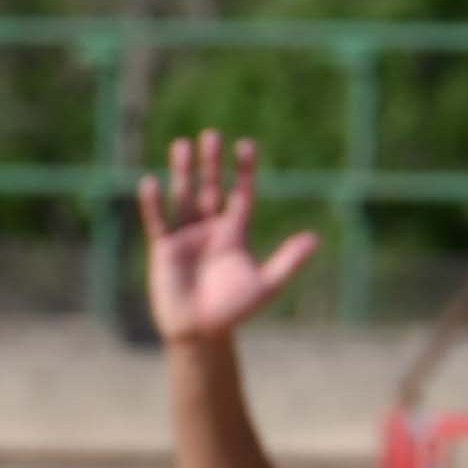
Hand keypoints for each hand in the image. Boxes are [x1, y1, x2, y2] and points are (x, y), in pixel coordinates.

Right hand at [135, 133, 316, 346]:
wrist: (201, 332)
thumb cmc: (234, 309)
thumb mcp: (266, 284)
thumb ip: (288, 260)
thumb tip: (315, 238)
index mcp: (234, 231)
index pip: (240, 193)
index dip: (243, 170)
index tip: (246, 145)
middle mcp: (209, 227)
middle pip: (210, 187)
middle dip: (211, 163)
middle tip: (211, 135)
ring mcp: (186, 235)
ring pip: (184, 196)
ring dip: (183, 172)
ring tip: (182, 144)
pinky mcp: (165, 248)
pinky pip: (158, 221)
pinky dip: (154, 204)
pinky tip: (151, 181)